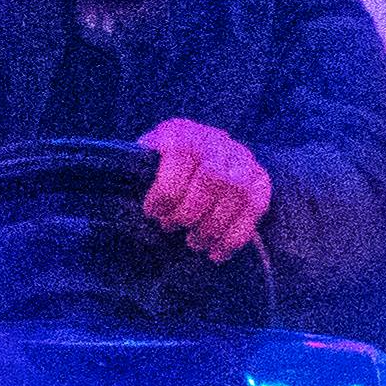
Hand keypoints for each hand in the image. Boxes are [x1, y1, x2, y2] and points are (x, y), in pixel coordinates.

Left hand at [139, 119, 272, 261]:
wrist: (197, 162)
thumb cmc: (159, 173)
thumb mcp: (142, 167)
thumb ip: (136, 178)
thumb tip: (125, 208)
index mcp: (180, 132)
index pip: (181, 155)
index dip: (166, 190)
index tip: (153, 213)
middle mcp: (216, 140)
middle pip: (213, 177)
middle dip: (189, 211)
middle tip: (171, 228)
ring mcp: (242, 159)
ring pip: (238, 193)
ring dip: (212, 227)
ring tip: (193, 243)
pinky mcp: (260, 181)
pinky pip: (255, 210)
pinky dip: (234, 237)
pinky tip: (215, 253)